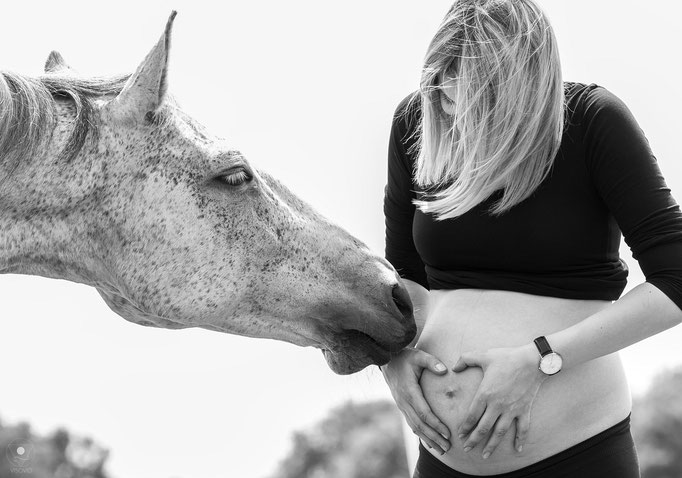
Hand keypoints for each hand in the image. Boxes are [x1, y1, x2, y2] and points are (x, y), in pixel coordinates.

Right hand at [380, 347, 450, 453]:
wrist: (388, 360)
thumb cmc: (405, 357)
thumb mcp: (418, 355)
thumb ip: (431, 362)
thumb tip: (444, 370)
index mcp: (409, 391)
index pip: (424, 413)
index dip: (436, 424)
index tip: (448, 433)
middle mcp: (404, 401)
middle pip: (420, 424)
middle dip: (434, 437)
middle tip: (448, 447)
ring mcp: (402, 405)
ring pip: (415, 426)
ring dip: (428, 439)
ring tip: (442, 450)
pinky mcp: (402, 406)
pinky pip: (411, 423)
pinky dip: (420, 433)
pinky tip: (429, 442)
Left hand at [452, 344, 545, 458]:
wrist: (532, 361)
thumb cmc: (506, 357)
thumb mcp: (483, 355)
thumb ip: (466, 359)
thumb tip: (454, 366)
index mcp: (485, 394)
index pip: (472, 415)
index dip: (465, 427)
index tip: (460, 434)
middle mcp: (497, 405)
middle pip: (483, 428)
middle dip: (474, 440)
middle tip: (467, 448)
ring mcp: (511, 410)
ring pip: (500, 432)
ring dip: (492, 445)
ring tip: (485, 455)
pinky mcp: (524, 410)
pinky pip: (522, 428)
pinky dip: (520, 439)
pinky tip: (517, 449)